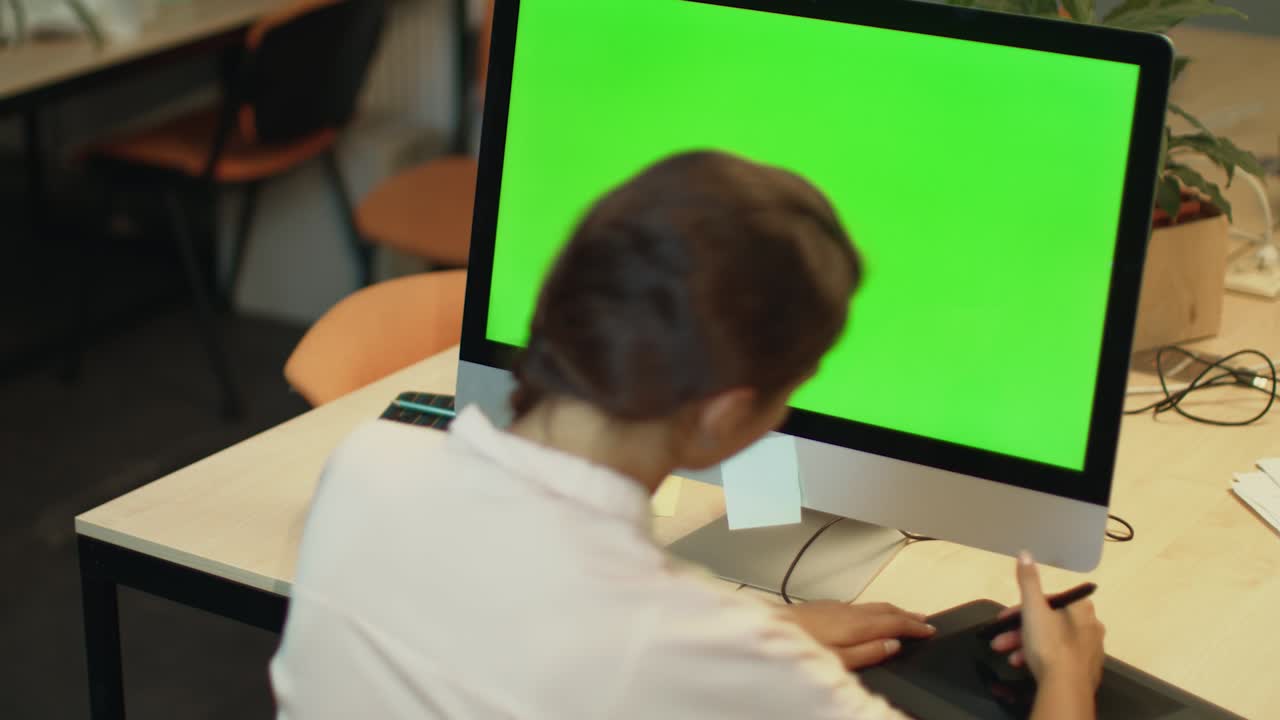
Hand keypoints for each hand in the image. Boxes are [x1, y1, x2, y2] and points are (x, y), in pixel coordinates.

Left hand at [781, 600, 935, 669]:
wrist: (764, 629)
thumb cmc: (799, 648)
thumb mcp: (838, 660)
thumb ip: (868, 652)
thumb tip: (894, 644)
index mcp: (856, 624)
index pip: (894, 622)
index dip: (915, 626)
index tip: (931, 630)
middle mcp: (847, 610)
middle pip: (885, 609)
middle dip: (907, 614)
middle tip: (925, 620)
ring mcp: (833, 606)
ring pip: (871, 606)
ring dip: (890, 611)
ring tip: (904, 617)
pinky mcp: (821, 606)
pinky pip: (856, 606)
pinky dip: (871, 611)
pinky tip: (868, 616)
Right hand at [988, 552, 1104, 688]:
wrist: (1065, 688)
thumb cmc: (1049, 644)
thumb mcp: (1033, 608)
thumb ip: (1028, 581)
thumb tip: (1025, 553)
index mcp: (1081, 608)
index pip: (1046, 601)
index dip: (1020, 609)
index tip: (1003, 619)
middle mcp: (1091, 626)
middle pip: (1048, 623)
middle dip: (1019, 631)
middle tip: (1000, 642)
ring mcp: (1091, 651)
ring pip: (1052, 642)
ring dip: (1026, 647)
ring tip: (1010, 658)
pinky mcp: (1087, 671)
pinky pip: (1060, 659)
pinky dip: (1041, 659)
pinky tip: (1026, 666)